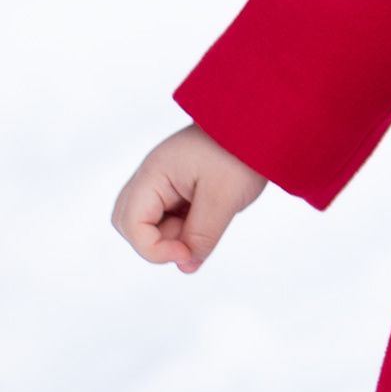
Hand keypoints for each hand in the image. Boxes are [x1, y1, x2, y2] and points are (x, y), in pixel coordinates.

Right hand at [111, 124, 266, 273]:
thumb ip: (202, 235)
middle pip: (129, 223)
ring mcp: (163, 182)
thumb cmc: (241, 152)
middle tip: (192, 242)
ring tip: (210, 221)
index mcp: (154, 173)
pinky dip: (186, 227)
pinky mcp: (178, 188)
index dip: (153, 248)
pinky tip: (211, 218)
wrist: (260, 124)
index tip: (187, 253)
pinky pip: (169, 217)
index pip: (130, 223)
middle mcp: (151, 177)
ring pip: (149, 223)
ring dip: (174, 235)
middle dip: (156, 243)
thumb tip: (185, 266)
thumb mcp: (224, 198)